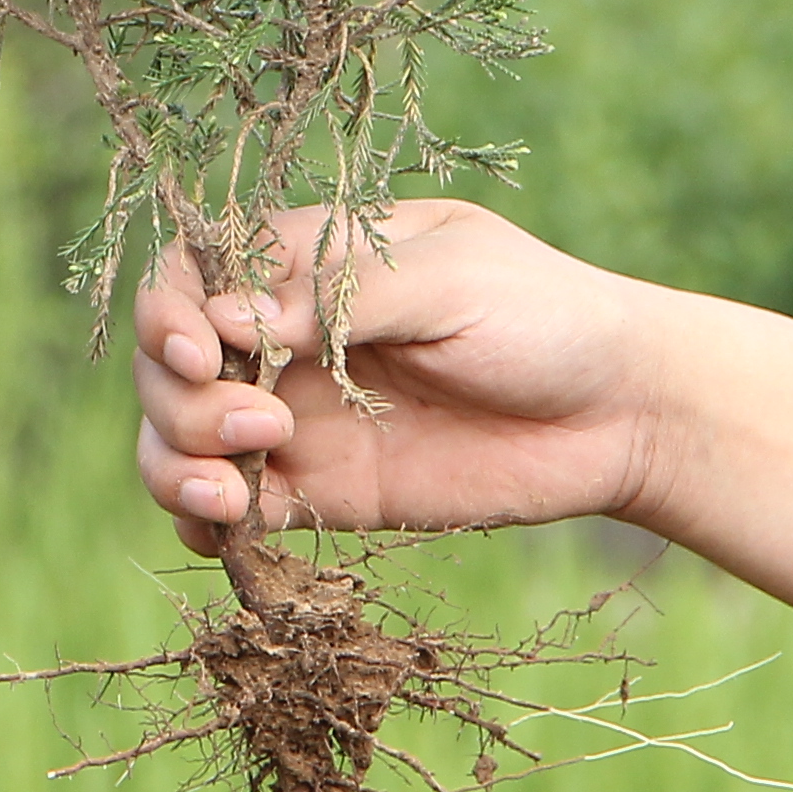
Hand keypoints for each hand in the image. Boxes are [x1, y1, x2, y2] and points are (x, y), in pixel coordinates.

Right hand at [132, 197, 666, 553]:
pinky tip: (231, 530)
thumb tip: (224, 319)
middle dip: (182, 401)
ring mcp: (297, 417)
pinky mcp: (321, 492)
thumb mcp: (452, 279)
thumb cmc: (545, 316)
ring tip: (237, 493)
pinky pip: (230, 512)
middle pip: (169, 365)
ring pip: (179, 440)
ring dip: (177, 467)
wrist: (622, 414)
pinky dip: (204, 525)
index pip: (191, 273)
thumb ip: (340, 298)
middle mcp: (285, 338)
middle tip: (262, 422)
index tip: (203, 351)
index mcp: (306, 261)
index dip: (170, 313)